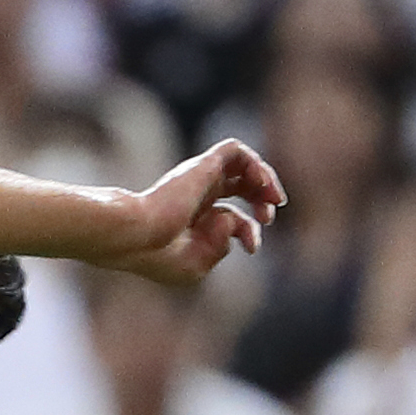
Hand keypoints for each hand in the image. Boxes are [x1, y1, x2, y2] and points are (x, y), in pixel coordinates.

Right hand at [104, 141, 286, 286]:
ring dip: (265, 179)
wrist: (140, 236)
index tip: (251, 248)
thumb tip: (234, 224)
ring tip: (275, 199)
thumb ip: (221, 246)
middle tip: (268, 217)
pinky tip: (261, 182)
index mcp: (192, 219)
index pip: (230, 216)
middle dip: (261, 200)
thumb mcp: (198, 263)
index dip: (248, 230)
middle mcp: (196, 195)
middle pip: (240, 186)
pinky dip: (254, 163)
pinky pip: (235, 151)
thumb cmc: (161, 256)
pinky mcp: (203, 165)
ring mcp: (199, 178)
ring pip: (241, 164)